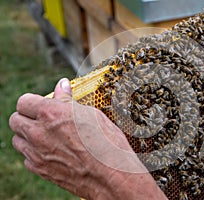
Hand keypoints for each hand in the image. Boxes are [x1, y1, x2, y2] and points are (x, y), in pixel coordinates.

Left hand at [9, 78, 165, 199]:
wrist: (111, 176)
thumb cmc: (106, 144)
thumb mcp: (91, 115)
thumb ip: (69, 100)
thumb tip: (62, 86)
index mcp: (51, 113)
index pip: (24, 101)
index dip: (34, 101)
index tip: (43, 103)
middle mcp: (39, 133)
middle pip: (15, 119)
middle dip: (27, 116)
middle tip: (44, 118)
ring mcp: (37, 153)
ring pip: (18, 139)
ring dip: (28, 134)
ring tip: (47, 135)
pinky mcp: (40, 169)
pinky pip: (27, 157)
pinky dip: (34, 152)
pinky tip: (52, 150)